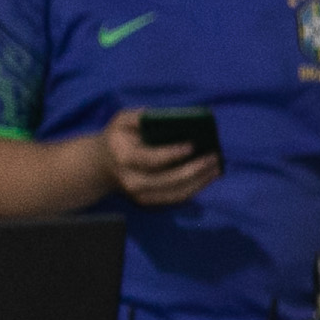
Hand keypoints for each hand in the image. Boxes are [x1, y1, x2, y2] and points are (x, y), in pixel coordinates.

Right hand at [97, 110, 218, 209]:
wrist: (102, 165)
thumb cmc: (119, 138)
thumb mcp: (121, 121)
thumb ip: (139, 116)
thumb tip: (166, 118)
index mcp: (124, 158)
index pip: (151, 159)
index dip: (172, 153)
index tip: (192, 145)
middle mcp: (132, 181)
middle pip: (168, 180)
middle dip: (194, 169)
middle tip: (214, 156)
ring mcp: (141, 195)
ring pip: (176, 193)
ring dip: (201, 181)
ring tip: (217, 167)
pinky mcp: (150, 202)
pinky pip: (177, 198)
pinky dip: (196, 188)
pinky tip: (209, 176)